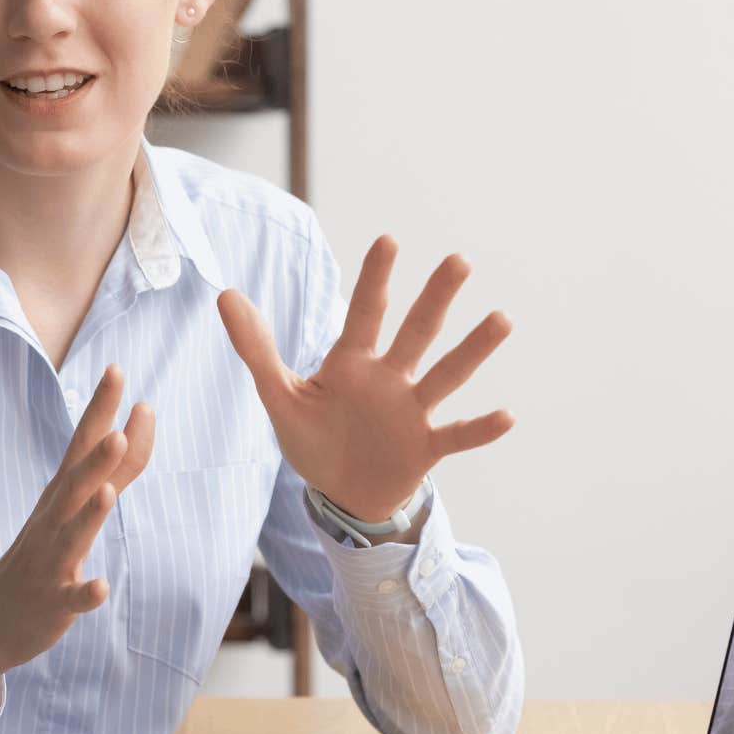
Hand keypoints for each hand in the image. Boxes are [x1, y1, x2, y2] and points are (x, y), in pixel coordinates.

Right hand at [0, 364, 153, 727]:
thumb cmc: (42, 555)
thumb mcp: (76, 508)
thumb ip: (114, 469)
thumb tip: (137, 423)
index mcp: (61, 496)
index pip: (82, 444)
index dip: (100, 409)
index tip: (117, 369)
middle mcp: (53, 521)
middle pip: (76, 482)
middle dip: (98, 455)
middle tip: (121, 422)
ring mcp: (50, 562)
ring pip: (72, 535)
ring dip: (90, 514)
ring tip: (107, 491)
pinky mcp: (52, 602)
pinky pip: (71, 598)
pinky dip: (85, 592)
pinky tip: (100, 587)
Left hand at [217, 235, 513, 522]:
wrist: (340, 494)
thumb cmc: (313, 438)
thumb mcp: (279, 396)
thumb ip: (256, 348)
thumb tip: (225, 294)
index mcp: (352, 363)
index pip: (364, 313)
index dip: (374, 279)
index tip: (388, 240)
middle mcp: (389, 379)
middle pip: (415, 332)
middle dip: (435, 297)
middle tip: (459, 260)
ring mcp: (411, 412)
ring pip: (446, 375)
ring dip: (472, 349)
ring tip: (501, 318)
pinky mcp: (425, 448)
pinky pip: (456, 435)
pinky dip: (480, 429)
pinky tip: (507, 415)